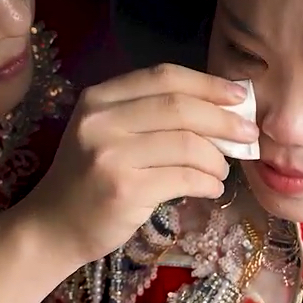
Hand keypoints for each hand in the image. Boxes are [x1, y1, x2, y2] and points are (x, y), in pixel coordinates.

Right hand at [28, 64, 259, 266]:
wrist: (53, 225)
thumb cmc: (91, 176)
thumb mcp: (110, 133)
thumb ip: (153, 115)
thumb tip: (222, 111)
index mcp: (100, 97)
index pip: (164, 77)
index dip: (208, 84)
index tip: (239, 96)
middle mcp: (101, 120)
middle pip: (180, 108)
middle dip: (224, 120)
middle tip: (248, 134)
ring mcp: (110, 155)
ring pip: (187, 144)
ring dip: (217, 158)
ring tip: (222, 169)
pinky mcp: (124, 190)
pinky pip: (184, 177)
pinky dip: (208, 182)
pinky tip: (212, 188)